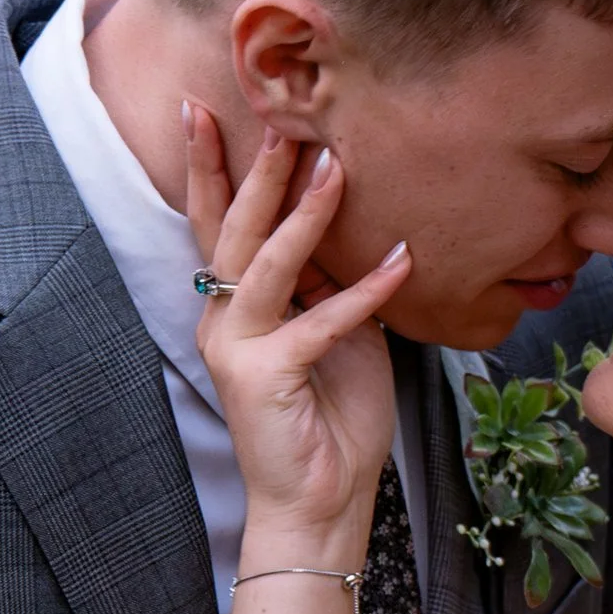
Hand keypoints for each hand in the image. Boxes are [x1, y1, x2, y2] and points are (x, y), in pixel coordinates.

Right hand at [184, 105, 408, 546]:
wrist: (320, 506)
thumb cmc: (331, 423)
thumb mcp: (335, 335)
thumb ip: (328, 282)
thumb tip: (344, 226)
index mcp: (234, 310)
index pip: (218, 225)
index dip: (213, 167)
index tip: (210, 107)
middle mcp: (224, 323)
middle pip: (232, 229)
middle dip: (252, 167)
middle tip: (277, 112)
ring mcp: (238, 350)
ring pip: (266, 262)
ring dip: (304, 212)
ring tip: (335, 163)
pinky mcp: (266, 378)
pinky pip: (321, 320)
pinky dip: (365, 292)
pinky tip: (402, 262)